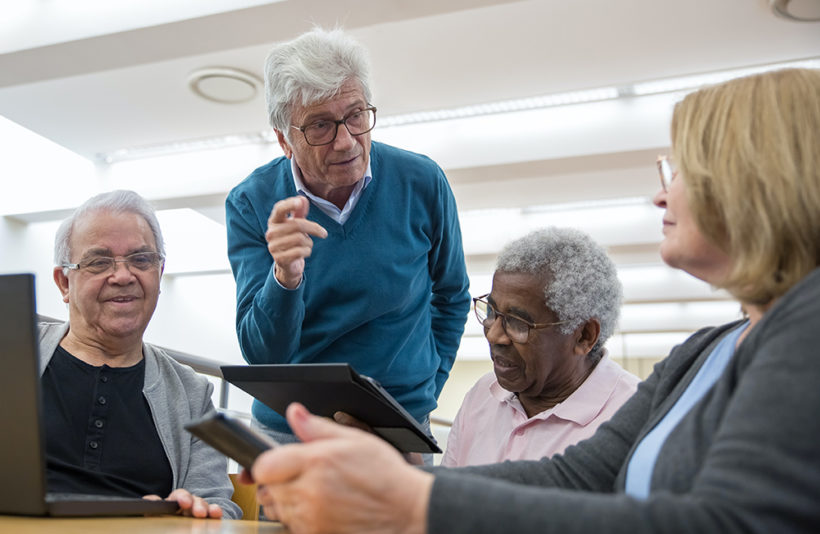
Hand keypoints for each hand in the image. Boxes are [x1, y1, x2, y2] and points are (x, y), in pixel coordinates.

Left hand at [144, 488, 222, 518]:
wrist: (167, 527)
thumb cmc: (159, 520)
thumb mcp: (152, 514)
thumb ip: (152, 508)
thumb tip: (152, 500)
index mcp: (172, 504)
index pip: (179, 496)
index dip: (183, 497)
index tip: (185, 503)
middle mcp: (186, 507)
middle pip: (194, 500)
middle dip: (198, 504)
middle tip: (199, 513)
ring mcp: (196, 513)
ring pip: (203, 506)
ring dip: (207, 508)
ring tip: (212, 514)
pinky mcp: (204, 520)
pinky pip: (212, 515)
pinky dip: (215, 512)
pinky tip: (217, 514)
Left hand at [252, 403, 432, 533]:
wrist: (405, 509)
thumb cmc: (384, 475)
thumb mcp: (355, 439)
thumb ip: (317, 427)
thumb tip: (295, 413)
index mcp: (316, 462)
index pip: (264, 467)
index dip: (268, 463)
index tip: (277, 462)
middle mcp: (309, 492)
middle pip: (268, 489)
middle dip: (278, 481)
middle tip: (301, 475)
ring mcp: (311, 518)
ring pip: (277, 509)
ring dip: (286, 501)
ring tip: (312, 492)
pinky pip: (291, 526)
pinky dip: (298, 518)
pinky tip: (318, 508)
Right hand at [266, 196, 327, 288]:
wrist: (287, 263)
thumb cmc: (292, 239)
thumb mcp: (295, 224)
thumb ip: (299, 212)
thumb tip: (303, 199)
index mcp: (274, 221)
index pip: (279, 209)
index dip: (289, 204)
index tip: (299, 202)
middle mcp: (271, 232)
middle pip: (297, 224)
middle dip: (314, 228)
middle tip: (323, 233)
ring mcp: (273, 246)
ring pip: (300, 239)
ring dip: (309, 242)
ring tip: (306, 245)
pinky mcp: (279, 259)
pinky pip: (300, 251)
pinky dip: (307, 252)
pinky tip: (304, 253)